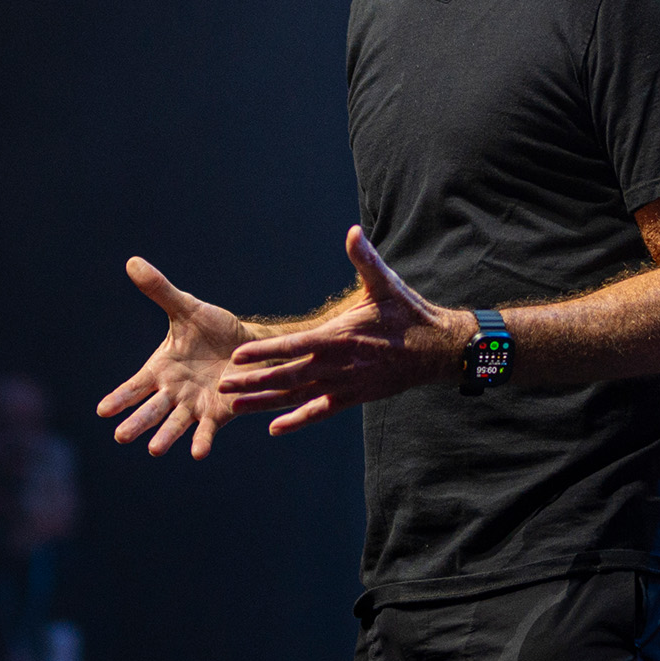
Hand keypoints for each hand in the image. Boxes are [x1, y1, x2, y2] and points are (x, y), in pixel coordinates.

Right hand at [96, 256, 254, 458]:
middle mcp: (173, 392)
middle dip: (137, 423)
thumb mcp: (186, 308)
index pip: (135, 387)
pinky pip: (206, 430)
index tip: (103, 410)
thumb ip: (160, 290)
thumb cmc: (213, 328)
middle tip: (121, 436)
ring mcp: (194, 405)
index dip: (119, 398)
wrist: (249, 344)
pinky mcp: (217, 413)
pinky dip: (201, 441)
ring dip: (165, 437)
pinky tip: (198, 453)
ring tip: (154, 450)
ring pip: (175, 424)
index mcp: (161, 369)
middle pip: (151, 410)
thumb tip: (132, 261)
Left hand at [217, 227, 468, 435]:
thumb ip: (365, 259)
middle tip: (224, 386)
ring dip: (266, 403)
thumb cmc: (407, 313)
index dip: (266, 353)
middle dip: (255, 382)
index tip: (239, 357)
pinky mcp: (353, 397)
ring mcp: (345, 385)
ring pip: (299, 397)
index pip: (296, 346)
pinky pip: (320, 412)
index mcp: (341, 337)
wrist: (436, 349)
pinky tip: (274, 428)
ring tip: (235, 407)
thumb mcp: (385, 283)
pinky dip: (297, 420)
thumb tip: (352, 232)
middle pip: (289, 377)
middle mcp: (339, 365)